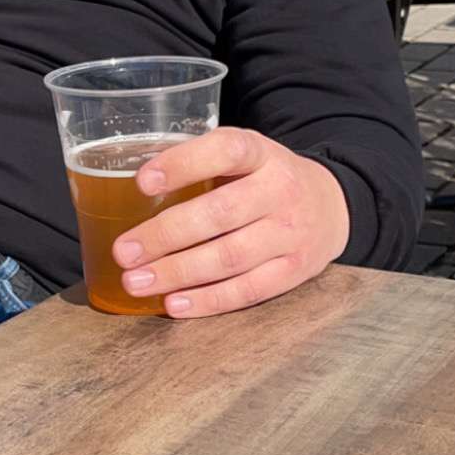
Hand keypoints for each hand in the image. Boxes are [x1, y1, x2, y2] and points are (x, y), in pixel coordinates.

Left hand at [112, 127, 350, 319]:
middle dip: (165, 235)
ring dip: (178, 273)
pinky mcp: (295, 270)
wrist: (332, 205)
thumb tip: (122, 187)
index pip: (225, 150)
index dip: (183, 164)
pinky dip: (208, 300)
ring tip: (136, 282)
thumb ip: (200, 164)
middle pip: (219, 213)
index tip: (142, 182)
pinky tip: (173, 303)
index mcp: (261, 152)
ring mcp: (290, 233)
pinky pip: (248, 290)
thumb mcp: (244, 156)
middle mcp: (280, 189)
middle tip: (123, 252)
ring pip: (230, 257)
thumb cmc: (264, 179)